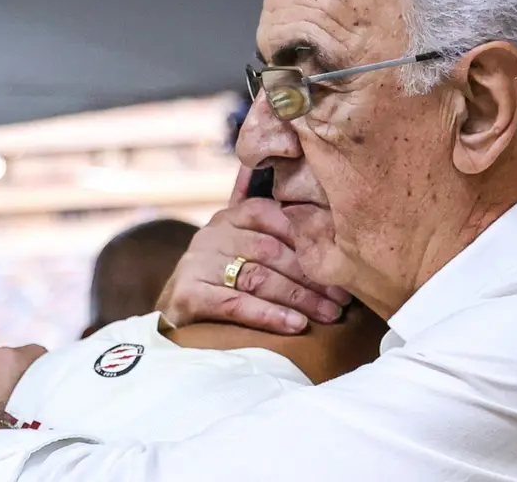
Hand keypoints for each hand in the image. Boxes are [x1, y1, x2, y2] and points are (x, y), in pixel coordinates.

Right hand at [157, 167, 352, 333]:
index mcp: (233, 215)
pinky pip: (236, 304)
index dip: (312, 241)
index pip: (279, 218)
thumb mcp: (242, 241)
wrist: (174, 309)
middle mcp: (214, 233)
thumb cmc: (221, 274)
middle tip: (342, 298)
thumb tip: (307, 191)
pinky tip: (296, 325)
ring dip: (299, 298)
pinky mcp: (189, 293)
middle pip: (272, 252)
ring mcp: (199, 262)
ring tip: (328, 314)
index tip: (342, 263)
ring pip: (259, 278)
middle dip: (312, 276)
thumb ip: (271, 219)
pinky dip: (269, 315)